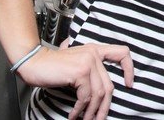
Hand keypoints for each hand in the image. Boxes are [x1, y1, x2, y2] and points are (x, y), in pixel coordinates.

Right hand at [16, 42, 133, 119]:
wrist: (33, 62)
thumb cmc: (52, 66)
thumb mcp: (76, 62)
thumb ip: (89, 68)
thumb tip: (101, 92)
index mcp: (96, 50)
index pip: (122, 53)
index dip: (129, 69)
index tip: (129, 84)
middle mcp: (94, 54)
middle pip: (108, 85)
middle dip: (105, 106)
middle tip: (99, 118)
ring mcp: (88, 62)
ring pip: (98, 94)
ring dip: (92, 111)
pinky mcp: (80, 72)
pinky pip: (85, 97)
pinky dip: (80, 109)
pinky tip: (74, 114)